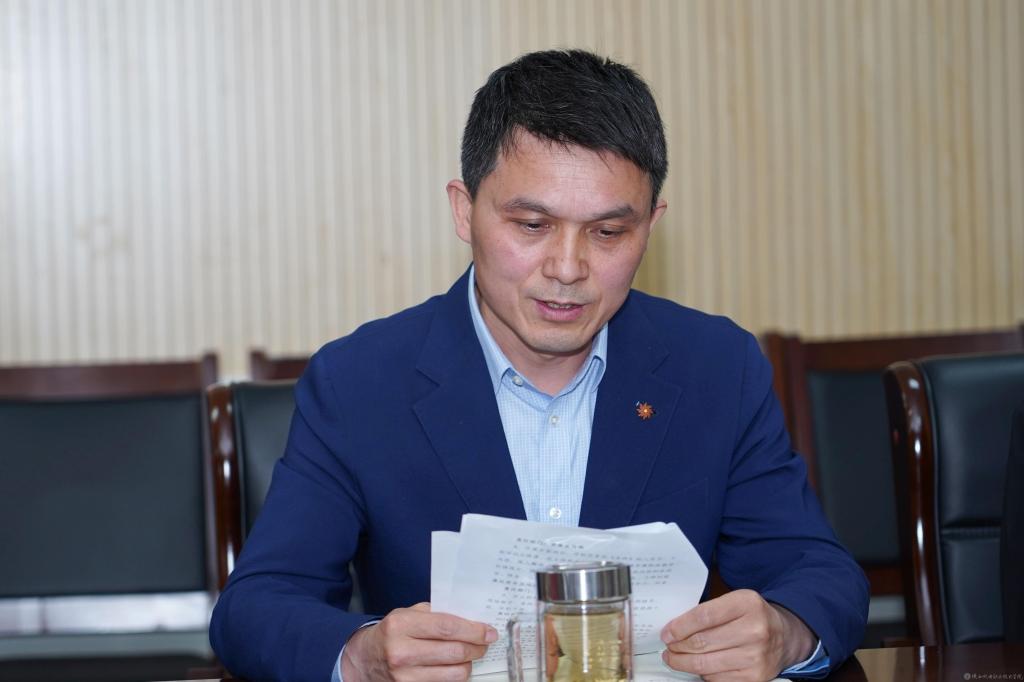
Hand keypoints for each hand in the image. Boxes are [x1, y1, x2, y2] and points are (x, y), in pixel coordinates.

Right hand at [341, 603, 497, 681]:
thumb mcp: (406, 614)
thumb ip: (435, 613)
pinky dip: (455, 675)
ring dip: (469, 664)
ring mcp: (404, 676)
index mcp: (401, 625)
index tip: (489, 631)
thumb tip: (470, 618)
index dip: (473, 630)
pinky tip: (455, 666)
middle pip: (454, 652)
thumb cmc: (390, 633)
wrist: (363, 659)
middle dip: (477, 647)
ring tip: (470, 654)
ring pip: (453, 673)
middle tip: (485, 642)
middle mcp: (401, 651)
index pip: (447, 627)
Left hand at [659, 589, 814, 681]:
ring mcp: (756, 656)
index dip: (680, 626)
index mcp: (747, 604)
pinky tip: (698, 666)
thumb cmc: (752, 617)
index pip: (704, 616)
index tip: (666, 633)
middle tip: (668, 648)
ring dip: (683, 663)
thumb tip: (674, 630)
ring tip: (674, 658)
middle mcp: (754, 630)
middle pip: (702, 642)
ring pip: (706, 664)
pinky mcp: (755, 677)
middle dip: (678, 647)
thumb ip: (709, 611)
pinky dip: (703, 674)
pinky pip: (717, 679)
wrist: (785, 637)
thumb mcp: (735, 602)